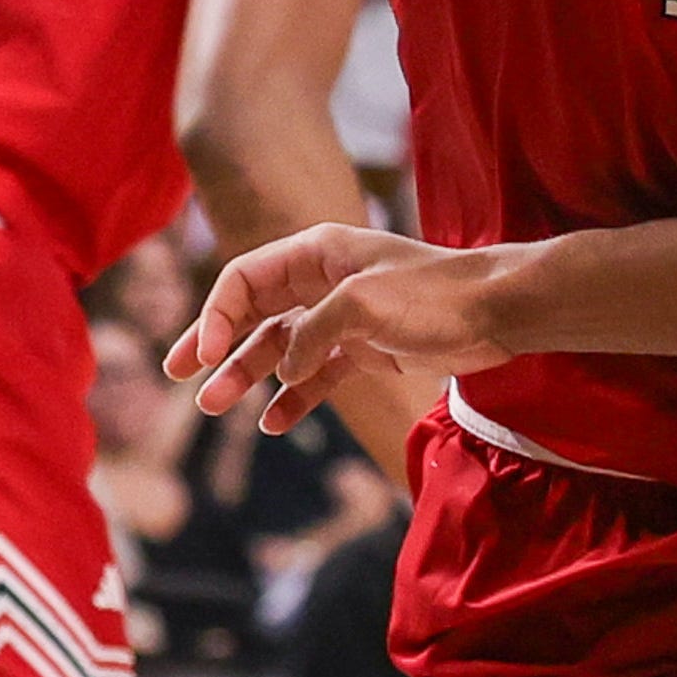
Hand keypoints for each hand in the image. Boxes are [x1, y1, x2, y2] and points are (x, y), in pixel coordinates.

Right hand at [167, 223, 517, 430]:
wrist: (497, 312)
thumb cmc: (433, 294)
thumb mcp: (362, 303)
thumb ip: (312, 333)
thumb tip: (284, 370)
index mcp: (316, 253)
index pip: (245, 278)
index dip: (215, 315)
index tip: (200, 355)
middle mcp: (323, 281)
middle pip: (253, 313)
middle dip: (216, 344)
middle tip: (179, 378)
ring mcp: (343, 317)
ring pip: (281, 348)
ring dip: (248, 376)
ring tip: (216, 407)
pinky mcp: (366, 348)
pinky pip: (316, 374)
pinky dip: (294, 397)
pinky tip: (274, 423)